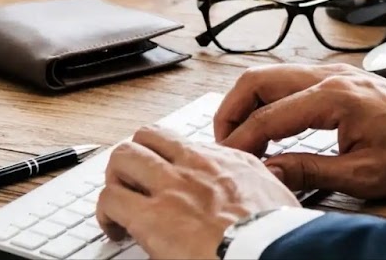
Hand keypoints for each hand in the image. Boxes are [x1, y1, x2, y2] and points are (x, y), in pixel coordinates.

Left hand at [95, 125, 298, 259]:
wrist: (270, 253)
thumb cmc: (277, 236)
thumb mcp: (280, 198)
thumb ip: (263, 185)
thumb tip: (266, 188)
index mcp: (229, 162)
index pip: (186, 143)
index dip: (170, 158)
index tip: (169, 176)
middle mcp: (196, 165)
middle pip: (149, 137)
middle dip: (135, 158)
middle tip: (134, 183)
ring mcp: (171, 186)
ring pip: (124, 157)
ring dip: (116, 179)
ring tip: (119, 203)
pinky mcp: (151, 216)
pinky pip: (110, 199)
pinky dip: (105, 213)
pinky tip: (114, 230)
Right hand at [215, 63, 385, 199]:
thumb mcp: (363, 176)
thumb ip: (310, 171)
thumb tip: (268, 172)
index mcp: (333, 97)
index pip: (268, 117)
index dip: (241, 141)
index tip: (227, 162)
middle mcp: (330, 76)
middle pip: (258, 80)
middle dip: (231, 110)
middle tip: (223, 143)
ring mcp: (335, 72)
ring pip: (272, 75)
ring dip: (249, 102)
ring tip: (241, 136)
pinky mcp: (341, 78)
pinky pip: (291, 79)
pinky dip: (270, 98)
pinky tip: (270, 125)